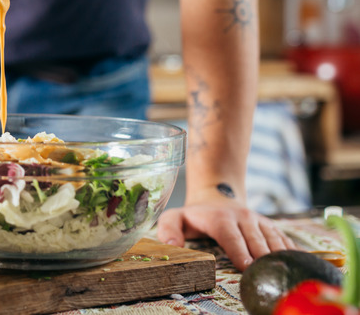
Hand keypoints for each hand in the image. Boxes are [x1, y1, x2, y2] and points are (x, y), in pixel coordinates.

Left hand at [157, 196, 298, 270]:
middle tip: (268, 275)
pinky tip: (303, 264)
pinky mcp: (270, 226)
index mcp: (219, 218)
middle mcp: (242, 218)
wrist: (217, 195)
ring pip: (273, 238)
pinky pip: (284, 238)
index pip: (231, 235)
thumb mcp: (174, 217)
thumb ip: (168, 229)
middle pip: (255, 239)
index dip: (240, 250)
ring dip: (281, 255)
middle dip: (262, 257)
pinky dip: (294, 251)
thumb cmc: (195, 215)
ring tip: (287, 272)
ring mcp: (259, 221)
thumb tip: (171, 245)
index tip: (247, 266)